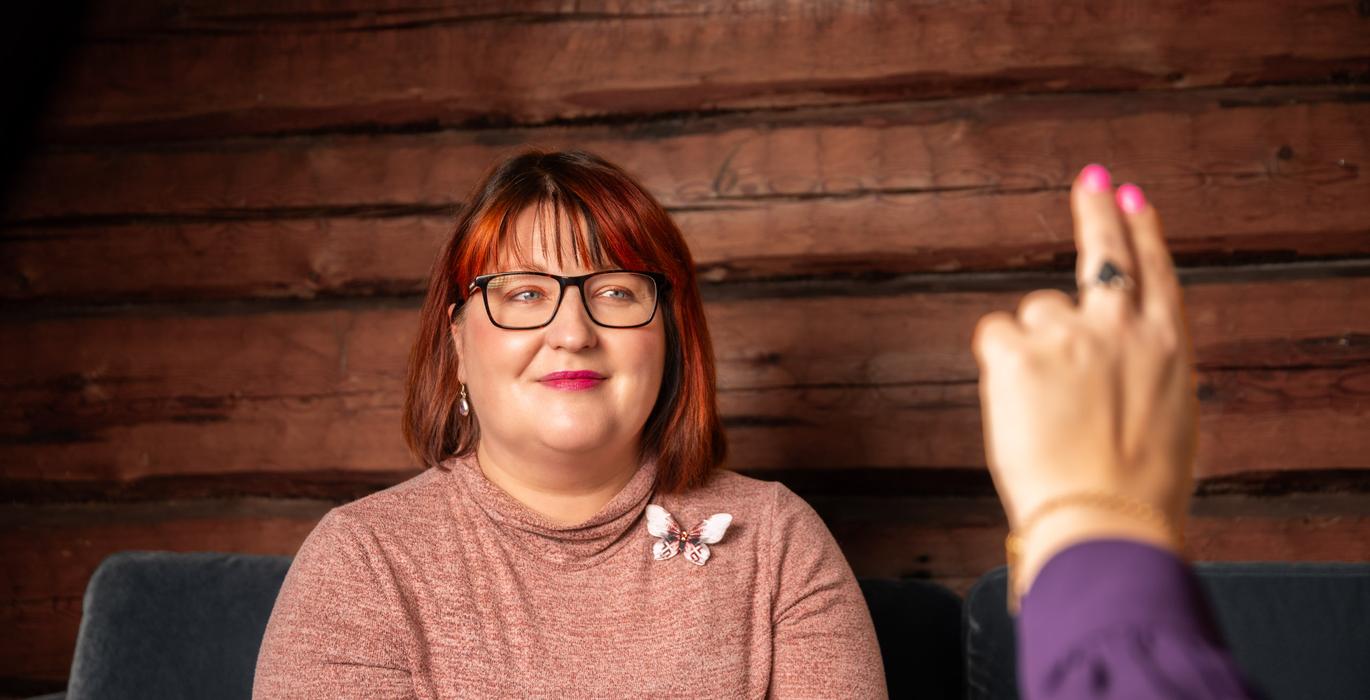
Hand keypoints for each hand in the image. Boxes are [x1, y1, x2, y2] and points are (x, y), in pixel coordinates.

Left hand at [971, 164, 1198, 597]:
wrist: (1105, 521)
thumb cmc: (1136, 492)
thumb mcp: (1165, 422)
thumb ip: (1138, 374)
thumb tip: (1112, 358)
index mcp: (1168, 347)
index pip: (1155, 271)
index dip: (1142, 230)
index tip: (1131, 195)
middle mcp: (1122, 327)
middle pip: (1104, 253)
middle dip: (1097, 210)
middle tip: (1092, 179)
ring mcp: (1070, 334)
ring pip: (1035, 315)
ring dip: (1033, 349)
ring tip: (1047, 410)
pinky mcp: (1020, 350)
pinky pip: (995, 336)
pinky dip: (999, 364)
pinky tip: (1017, 404)